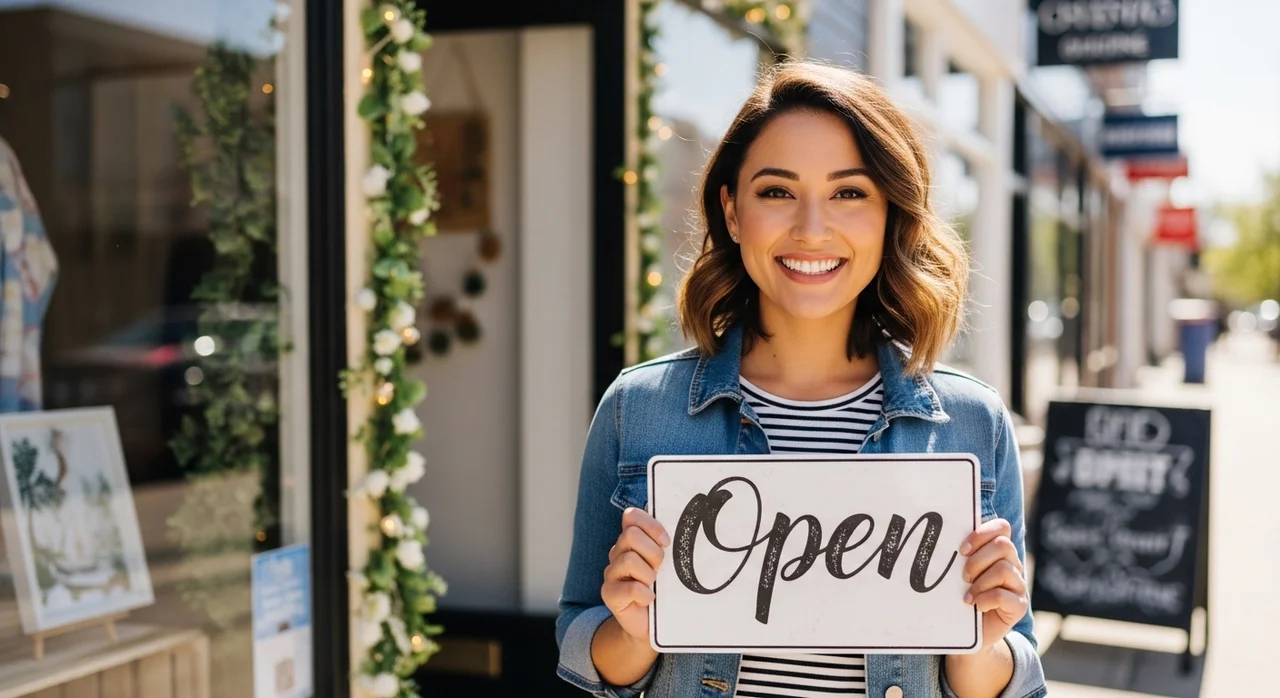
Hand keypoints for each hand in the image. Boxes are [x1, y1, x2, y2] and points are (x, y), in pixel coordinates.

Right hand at [601, 507, 669, 642]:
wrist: (650, 626)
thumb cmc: (662, 590)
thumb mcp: (668, 564)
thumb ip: (667, 544)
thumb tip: (686, 521)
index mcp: (631, 540)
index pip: (631, 516)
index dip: (650, 525)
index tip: (666, 542)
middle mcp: (618, 553)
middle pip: (631, 535)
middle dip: (653, 553)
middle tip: (660, 569)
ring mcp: (611, 573)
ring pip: (630, 560)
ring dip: (648, 575)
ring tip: (653, 585)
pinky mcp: (609, 593)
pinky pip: (631, 588)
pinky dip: (645, 595)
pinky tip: (649, 600)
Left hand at [959, 518, 1026, 649]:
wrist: (969, 633)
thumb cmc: (960, 597)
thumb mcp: (957, 574)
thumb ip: (957, 556)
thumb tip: (935, 538)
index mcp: (998, 551)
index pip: (1001, 527)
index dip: (982, 534)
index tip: (961, 550)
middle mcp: (1012, 564)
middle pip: (1003, 545)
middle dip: (977, 560)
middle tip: (964, 576)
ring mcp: (1018, 584)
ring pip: (1003, 569)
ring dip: (980, 583)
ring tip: (968, 596)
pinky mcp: (1019, 605)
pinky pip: (1003, 595)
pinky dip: (985, 600)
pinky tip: (976, 606)